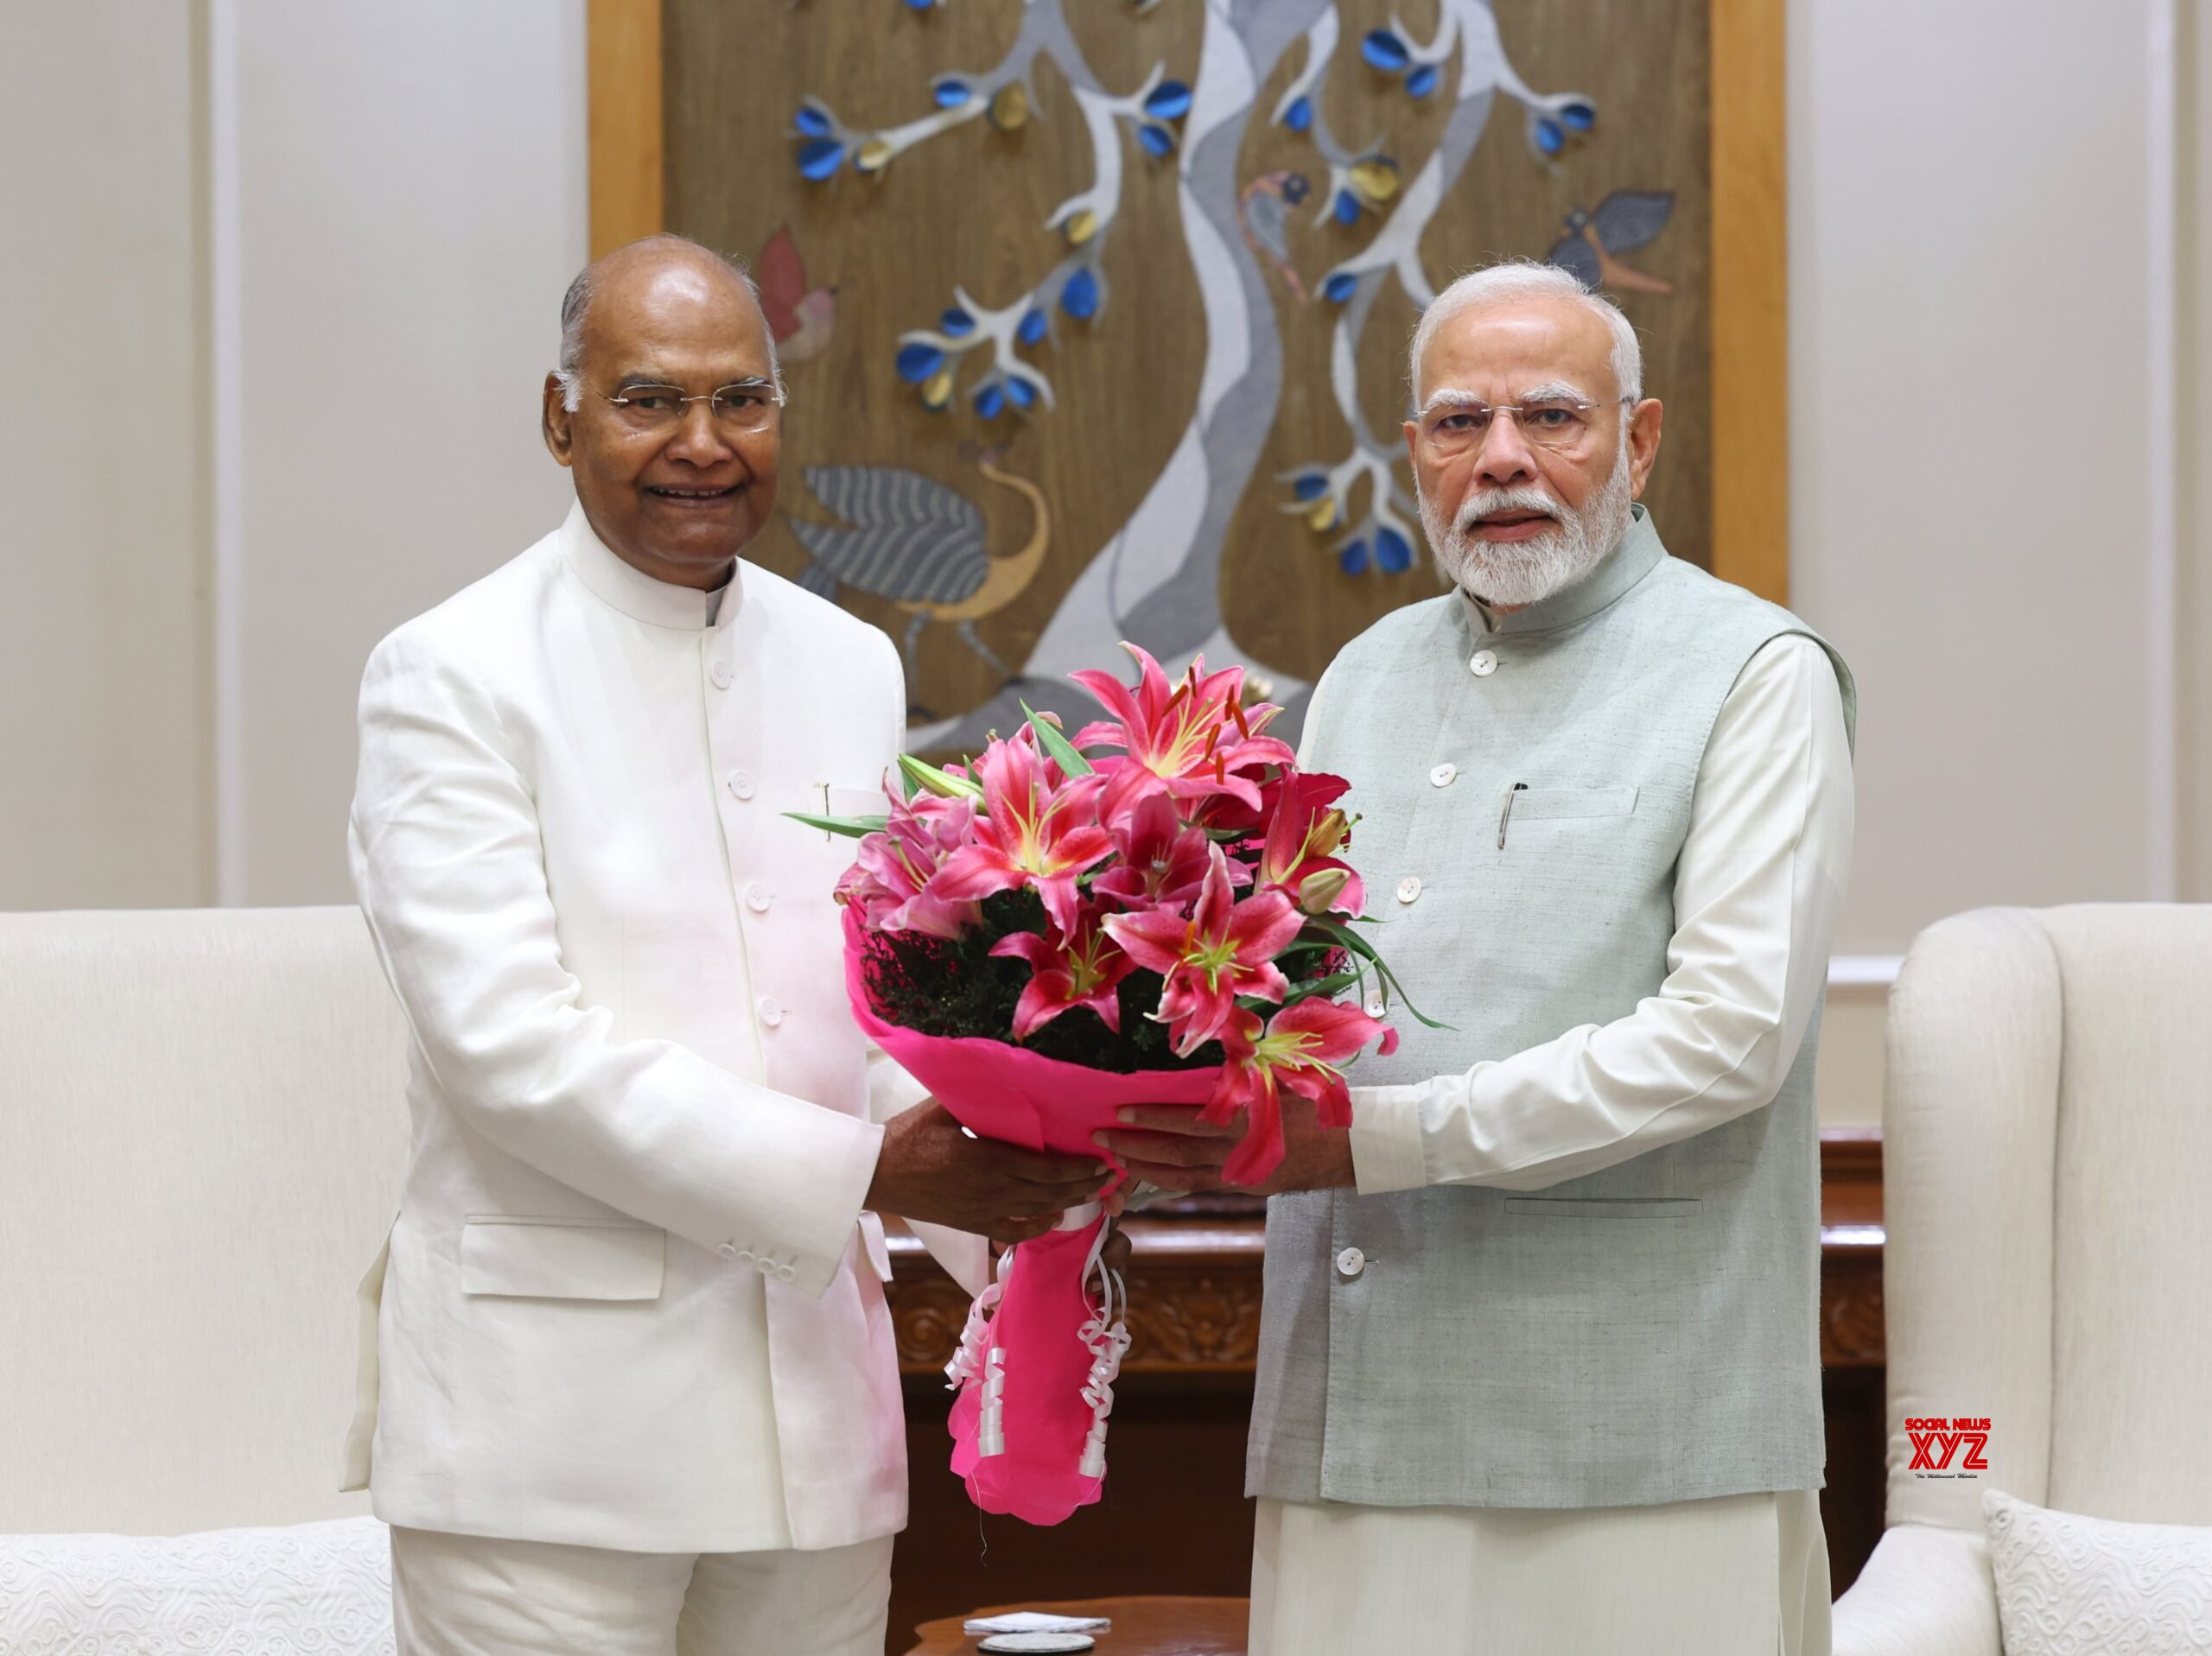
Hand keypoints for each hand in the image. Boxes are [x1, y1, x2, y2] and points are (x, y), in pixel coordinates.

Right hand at [868, 1101, 1112, 1244]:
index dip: (1078, 1168)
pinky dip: (1037, 1227)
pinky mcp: (972, 1224)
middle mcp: (994, 1190)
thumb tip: (1006, 1073)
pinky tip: (1053, 1219)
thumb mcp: (945, 1108)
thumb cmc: (908, 1136)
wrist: (876, 1175)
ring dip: (1068, 1203)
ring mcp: (984, 1211)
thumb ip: (979, 1096)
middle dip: (1083, 1185)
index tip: (1100, 1160)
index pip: (1047, 1168)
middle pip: (1051, 1192)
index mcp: (991, 1159)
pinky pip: (1012, 1231)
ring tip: (1092, 1195)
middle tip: (1108, 1177)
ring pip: (1038, 1212)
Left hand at [1094, 1095, 1355, 1195]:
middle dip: (1136, 1146)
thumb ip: (1243, 1078)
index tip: (1122, 1110)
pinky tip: (1148, 1174)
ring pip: (1182, 1176)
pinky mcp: (1242, 1185)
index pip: (1187, 1123)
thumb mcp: (1279, 1082)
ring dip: (1145, 1168)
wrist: (1349, 1148)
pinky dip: (1169, 1181)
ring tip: (1114, 1158)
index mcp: (1244, 1126)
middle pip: (1176, 1155)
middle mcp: (1236, 1156)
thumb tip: (1211, 1062)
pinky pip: (1197, 1185)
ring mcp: (1238, 1176)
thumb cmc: (1314, 1107)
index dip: (1152, 1118)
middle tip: (1101, 1137)